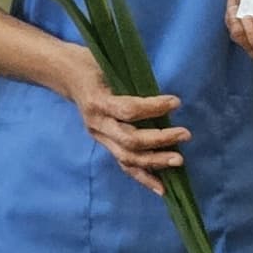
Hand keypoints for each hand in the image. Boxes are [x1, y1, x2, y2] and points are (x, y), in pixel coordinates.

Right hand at [63, 45, 189, 197]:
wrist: (67, 74)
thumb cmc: (94, 63)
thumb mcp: (109, 63)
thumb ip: (131, 80)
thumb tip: (164, 95)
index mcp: (98, 101)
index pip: (128, 110)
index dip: (153, 108)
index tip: (175, 102)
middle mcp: (97, 123)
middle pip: (129, 140)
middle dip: (160, 139)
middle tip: (185, 135)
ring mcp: (99, 137)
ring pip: (127, 158)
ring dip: (155, 161)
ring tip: (179, 161)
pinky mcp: (104, 144)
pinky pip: (125, 165)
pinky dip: (144, 177)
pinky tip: (162, 188)